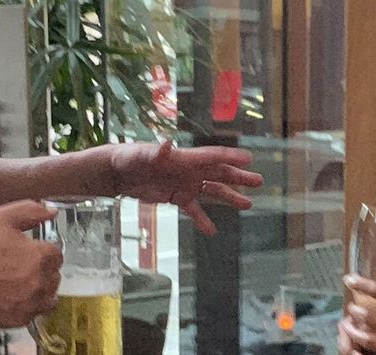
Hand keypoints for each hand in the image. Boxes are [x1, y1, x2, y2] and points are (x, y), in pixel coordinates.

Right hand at [0, 200, 61, 327]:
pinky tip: (14, 294)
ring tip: (20, 281)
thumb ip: (32, 211)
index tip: (31, 250)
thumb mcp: (2, 217)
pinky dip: (29, 305)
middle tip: (21, 264)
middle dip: (42, 268)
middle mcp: (39, 282)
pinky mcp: (20, 318)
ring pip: (49, 295)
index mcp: (39, 256)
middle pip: (55, 275)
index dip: (43, 249)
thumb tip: (50, 212)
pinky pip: (36, 312)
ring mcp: (30, 303)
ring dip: (40, 288)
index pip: (57, 254)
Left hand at [109, 141, 263, 234]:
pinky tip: (212, 231)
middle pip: (219, 173)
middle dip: (238, 177)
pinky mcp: (176, 197)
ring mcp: (184, 184)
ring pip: (212, 191)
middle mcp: (189, 170)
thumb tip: (166, 143)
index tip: (249, 158)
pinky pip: (193, 209)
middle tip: (258, 181)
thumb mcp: (141, 155)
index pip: (212, 157)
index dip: (230, 157)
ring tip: (248, 205)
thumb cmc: (129, 158)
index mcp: (184, 158)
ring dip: (229, 197)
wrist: (117, 171)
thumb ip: (156, 152)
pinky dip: (202, 219)